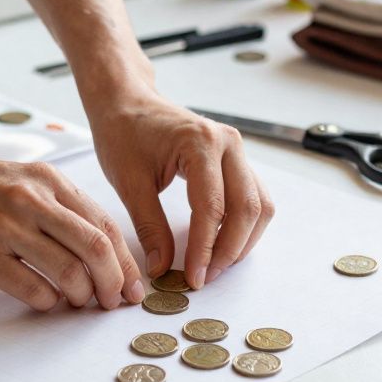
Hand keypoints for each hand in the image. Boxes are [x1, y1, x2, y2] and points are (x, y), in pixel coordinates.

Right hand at [0, 146, 144, 310]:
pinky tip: (43, 302)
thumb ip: (54, 206)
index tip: (133, 286)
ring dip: (82, 298)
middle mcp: (31, 199)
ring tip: (77, 304)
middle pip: (98, 249)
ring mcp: (6, 228)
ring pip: (70, 273)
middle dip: (116, 284)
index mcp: (46, 180)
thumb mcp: (16, 178)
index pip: (106, 224)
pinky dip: (47, 303)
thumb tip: (93, 249)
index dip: (127, 261)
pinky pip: (32, 289)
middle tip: (114, 304)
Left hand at [87, 92, 274, 288]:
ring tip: (214, 265)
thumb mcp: (129, 183)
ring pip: (258, 205)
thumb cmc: (123, 133)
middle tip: (205, 277)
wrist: (127, 102)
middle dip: (229, 250)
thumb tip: (162, 268)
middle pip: (246, 208)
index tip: (194, 278)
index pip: (212, 207)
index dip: (205, 248)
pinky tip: (221, 245)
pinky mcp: (235, 159)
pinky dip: (243, 225)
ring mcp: (236, 150)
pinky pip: (252, 197)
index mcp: (200, 143)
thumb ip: (149, 227)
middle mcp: (228, 143)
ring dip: (243, 240)